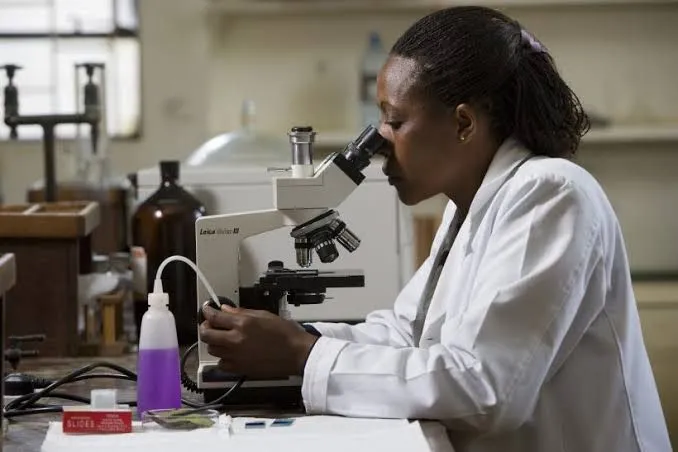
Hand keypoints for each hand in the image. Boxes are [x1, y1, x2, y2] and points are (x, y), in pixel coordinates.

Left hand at [199, 304, 318, 378]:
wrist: (297, 354)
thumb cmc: (286, 334)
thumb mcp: (264, 315)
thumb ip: (242, 312)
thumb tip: (226, 309)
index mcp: (243, 324)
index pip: (215, 317)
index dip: (207, 311)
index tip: (206, 309)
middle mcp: (236, 340)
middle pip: (207, 335)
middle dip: (205, 327)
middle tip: (209, 324)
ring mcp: (236, 356)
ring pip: (212, 349)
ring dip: (214, 342)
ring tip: (221, 338)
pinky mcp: (240, 369)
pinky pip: (221, 364)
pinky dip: (223, 358)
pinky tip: (230, 353)